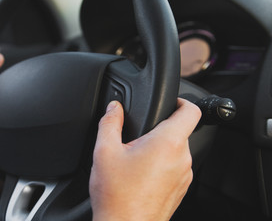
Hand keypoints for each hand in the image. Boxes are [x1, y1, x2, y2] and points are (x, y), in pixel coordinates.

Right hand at [89, 98, 200, 220]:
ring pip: (177, 150)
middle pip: (181, 130)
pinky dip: (163, 164)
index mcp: (167, 143)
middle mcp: (182, 158)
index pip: (191, 111)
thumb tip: (113, 108)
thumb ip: (110, 123)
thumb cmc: (118, 196)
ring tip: (137, 159)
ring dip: (161, 148)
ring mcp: (184, 176)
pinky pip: (176, 167)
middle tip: (138, 137)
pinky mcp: (181, 189)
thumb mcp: (105, 152)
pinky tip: (142, 174)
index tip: (170, 102)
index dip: (182, 101)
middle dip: (161, 129)